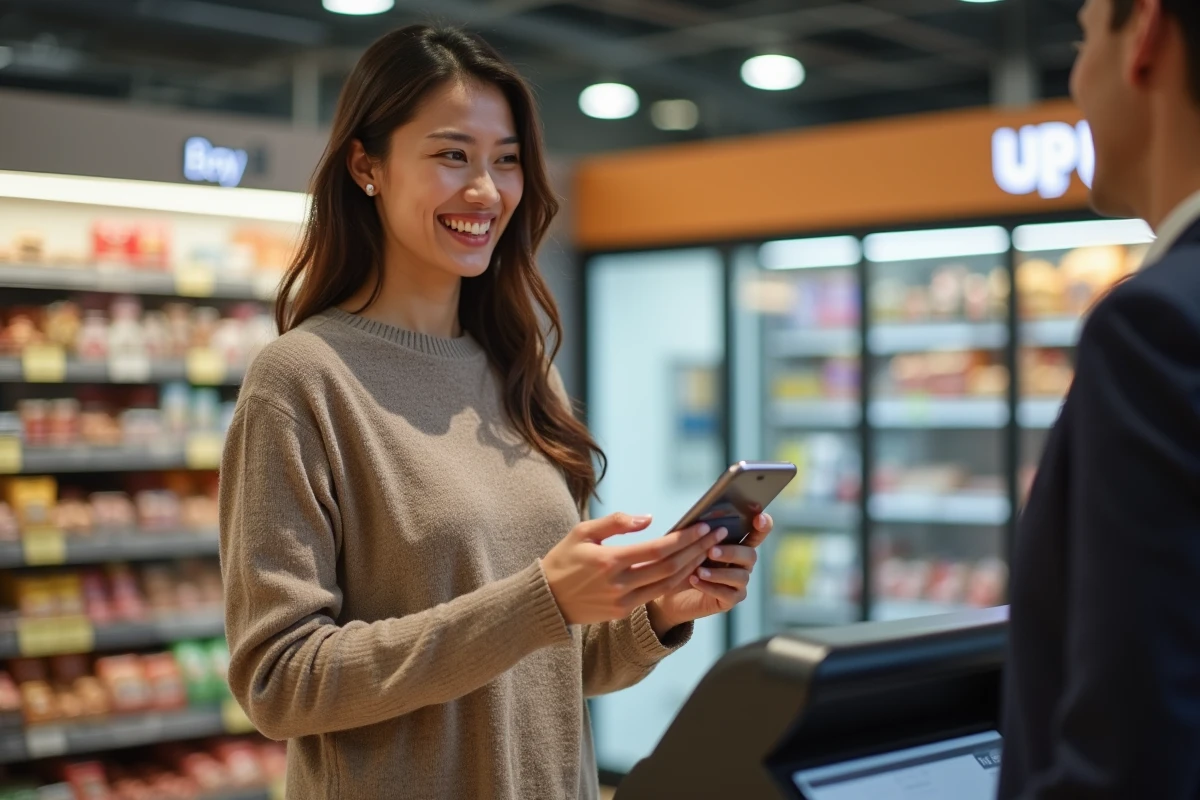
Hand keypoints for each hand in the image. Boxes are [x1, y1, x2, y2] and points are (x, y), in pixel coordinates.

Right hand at [541, 513, 728, 625]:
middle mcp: (619, 584)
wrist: (546, 600)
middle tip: (717, 534)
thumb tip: (649, 518)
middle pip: (670, 567)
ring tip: (709, 549)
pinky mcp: (623, 613)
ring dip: (692, 566)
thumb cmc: (563, 559)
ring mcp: (623, 602)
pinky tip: (689, 567)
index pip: (658, 549)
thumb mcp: (583, 532)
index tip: (704, 525)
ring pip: (668, 584)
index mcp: (609, 561)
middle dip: (697, 549)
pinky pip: (657, 595)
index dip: (685, 538)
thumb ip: (617, 522)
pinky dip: (676, 581)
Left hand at [648, 513, 774, 632]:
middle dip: (731, 552)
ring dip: (719, 572)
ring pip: (740, 576)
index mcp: (737, 544)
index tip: (759, 518)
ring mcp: (739, 582)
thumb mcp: (691, 545)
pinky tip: (695, 581)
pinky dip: (710, 587)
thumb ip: (702, 534)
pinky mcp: (731, 600)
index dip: (763, 526)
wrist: (671, 593)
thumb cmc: (683, 563)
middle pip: (750, 555)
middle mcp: (743, 563)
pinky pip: (727, 594)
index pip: (757, 533)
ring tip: (699, 571)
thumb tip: (702, 523)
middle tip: (711, 551)